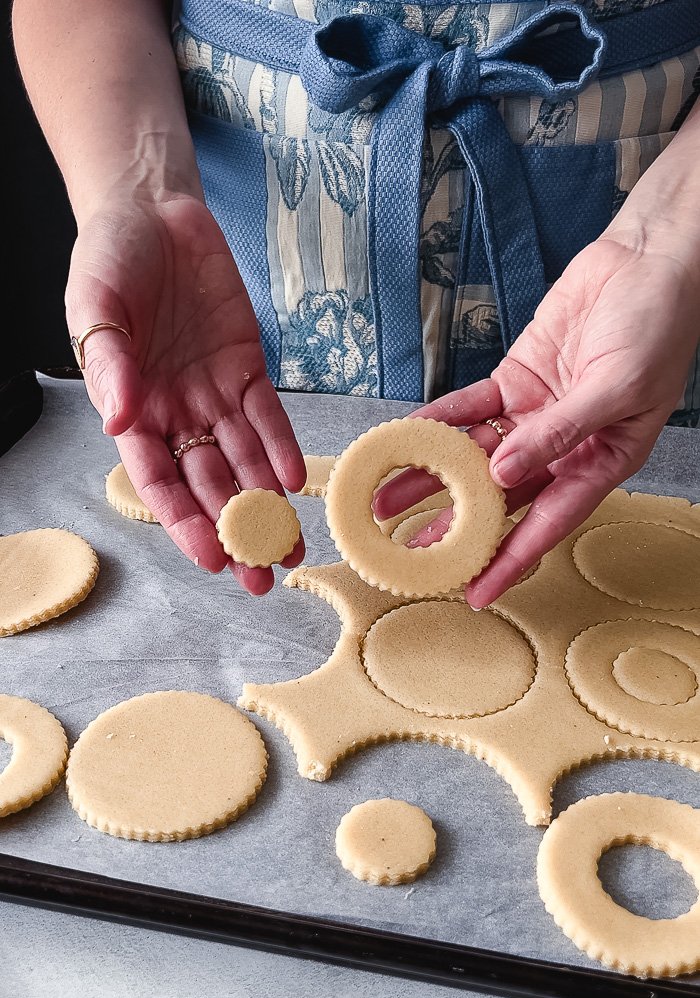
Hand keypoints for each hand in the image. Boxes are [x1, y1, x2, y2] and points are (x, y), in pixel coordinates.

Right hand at [66, 195, 305, 593]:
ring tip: (289, 545)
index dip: (184, 520)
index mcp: (132, 410)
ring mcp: (213, 392)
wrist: (152, 210)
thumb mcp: (96, 306)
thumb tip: (120, 420)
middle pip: (208, 483)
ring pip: (243, 459)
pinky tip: (295, 480)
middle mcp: (175, 412)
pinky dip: (280, 446)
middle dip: (234, 530)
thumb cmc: (110, 260)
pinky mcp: (246, 366)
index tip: (212, 555)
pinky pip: (267, 415)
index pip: (160, 480)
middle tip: (260, 575)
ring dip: (266, 502)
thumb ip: (110, 363)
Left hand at [373, 236, 699, 606]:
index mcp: (601, 461)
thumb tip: (506, 475)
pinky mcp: (516, 380)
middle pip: (501, 498)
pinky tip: (406, 438)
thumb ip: (561, 433)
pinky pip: (469, 407)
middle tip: (411, 550)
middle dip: (456, 526)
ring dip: (433, 477)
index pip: (549, 522)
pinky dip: (439, 422)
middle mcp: (563, 446)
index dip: (512, 559)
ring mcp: (536, 414)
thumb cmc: (658, 327)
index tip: (477, 591)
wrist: (648, 262)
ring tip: (388, 501)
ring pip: (475, 456)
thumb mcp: (618, 389)